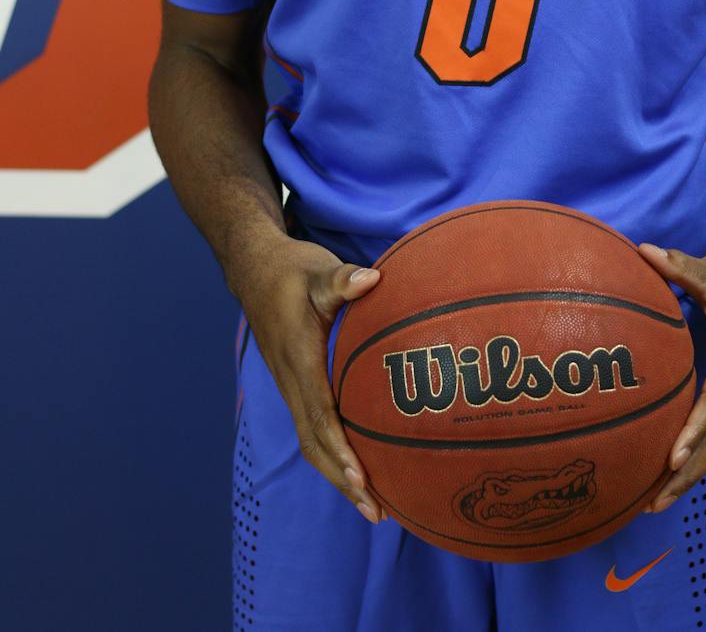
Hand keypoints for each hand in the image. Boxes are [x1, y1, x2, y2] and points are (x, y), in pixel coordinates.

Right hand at [234, 231, 385, 523]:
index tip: (363, 479)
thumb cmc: (291, 270)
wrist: (254, 267)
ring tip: (373, 503)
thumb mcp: (317, 271)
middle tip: (378, 511)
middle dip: (344, 479)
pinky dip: (334, 451)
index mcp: (299, 359)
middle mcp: (291, 380)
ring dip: (339, 472)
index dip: (341, 450)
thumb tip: (372, 279)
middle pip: (315, 443)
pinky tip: (358, 463)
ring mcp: (290, 383)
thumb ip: (342, 280)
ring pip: (312, 440)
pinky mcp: (294, 381)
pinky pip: (313, 426)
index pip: (320, 415)